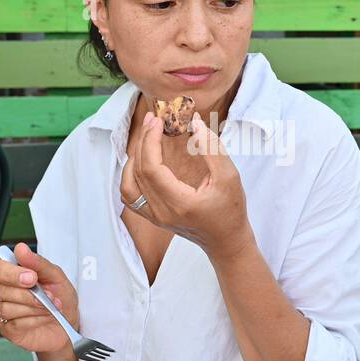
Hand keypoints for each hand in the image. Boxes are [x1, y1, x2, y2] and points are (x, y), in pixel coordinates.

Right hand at [0, 242, 78, 354]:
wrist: (69, 323)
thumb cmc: (60, 298)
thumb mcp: (56, 277)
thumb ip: (38, 263)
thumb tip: (21, 248)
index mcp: (13, 275)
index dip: (10, 272)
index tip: (31, 277)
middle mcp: (5, 292)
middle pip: (0, 289)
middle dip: (27, 294)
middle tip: (46, 296)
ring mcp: (4, 311)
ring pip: (8, 307)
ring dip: (34, 307)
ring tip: (51, 307)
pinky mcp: (9, 329)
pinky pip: (16, 322)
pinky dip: (35, 319)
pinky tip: (46, 317)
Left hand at [120, 112, 250, 257]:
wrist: (226, 241)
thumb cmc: (231, 210)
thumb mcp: (229, 176)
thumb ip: (211, 148)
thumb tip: (193, 123)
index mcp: (180, 204)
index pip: (152, 168)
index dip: (150, 141)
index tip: (157, 121)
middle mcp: (162, 213)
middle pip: (139, 172)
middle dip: (143, 141)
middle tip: (152, 120)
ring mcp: (154, 217)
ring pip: (129, 184)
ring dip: (133, 158)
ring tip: (145, 138)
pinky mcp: (153, 218)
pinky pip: (130, 196)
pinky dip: (130, 176)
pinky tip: (140, 161)